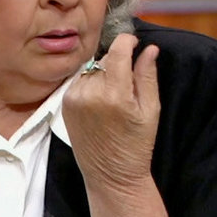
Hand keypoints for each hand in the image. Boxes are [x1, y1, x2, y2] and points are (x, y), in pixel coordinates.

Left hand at [63, 34, 160, 192]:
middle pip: (106, 60)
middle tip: (128, 86)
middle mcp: (90, 93)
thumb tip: (149, 48)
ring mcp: (74, 98)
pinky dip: (91, 85)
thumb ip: (147, 76)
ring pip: (92, 69)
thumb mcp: (151, 110)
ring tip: (114, 99)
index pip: (117, 50)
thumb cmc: (136, 145)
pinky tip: (100, 105)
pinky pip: (81, 81)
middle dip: (118, 66)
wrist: (111, 176)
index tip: (135, 42)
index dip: (127, 41)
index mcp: (114, 94)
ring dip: (104, 76)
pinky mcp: (65, 103)